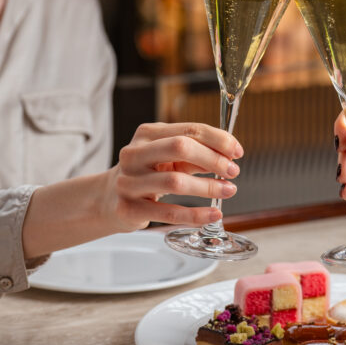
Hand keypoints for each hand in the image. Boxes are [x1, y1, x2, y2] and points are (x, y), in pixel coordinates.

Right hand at [106, 122, 243, 230]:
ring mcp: (128, 181)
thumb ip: (196, 154)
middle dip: (213, 159)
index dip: (218, 139)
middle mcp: (134, 154)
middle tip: (233, 171)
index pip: (189, 129)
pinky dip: (196, 214)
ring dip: (208, 187)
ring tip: (228, 190)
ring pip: (175, 182)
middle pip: (180, 147)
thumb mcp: (168, 157)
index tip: (237, 151)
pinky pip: (168, 213)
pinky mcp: (128, 209)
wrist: (108, 199)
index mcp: (147, 134)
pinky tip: (213, 214)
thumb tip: (229, 157)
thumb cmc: (147, 174)